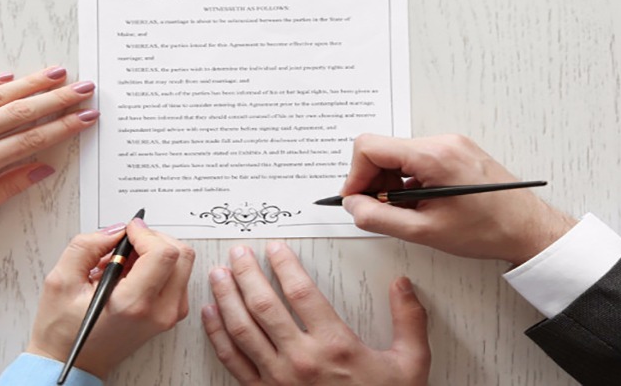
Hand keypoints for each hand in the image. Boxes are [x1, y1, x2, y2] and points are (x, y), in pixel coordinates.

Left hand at [0, 67, 98, 240]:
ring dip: (28, 83)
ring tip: (56, 72)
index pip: (28, 140)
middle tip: (83, 88)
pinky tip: (9, 76)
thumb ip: (6, 188)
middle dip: (56, 98)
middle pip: (17, 112)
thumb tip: (43, 168)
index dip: (62, 127)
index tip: (85, 117)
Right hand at [26, 219, 194, 378]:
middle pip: (181, 255)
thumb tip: (116, 230)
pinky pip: (178, 277)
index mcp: (132, 304)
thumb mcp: (61, 280)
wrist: (74, 362)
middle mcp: (159, 312)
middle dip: (154, 239)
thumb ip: (87, 246)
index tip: (128, 230)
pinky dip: (159, 266)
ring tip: (124, 262)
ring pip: (182, 264)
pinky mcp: (171, 315)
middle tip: (126, 244)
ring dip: (156, 252)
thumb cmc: (64, 330)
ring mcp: (169, 315)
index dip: (146, 233)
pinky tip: (132, 274)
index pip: (163, 254)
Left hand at [203, 242, 429, 385]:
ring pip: (242, 329)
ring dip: (226, 297)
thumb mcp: (410, 363)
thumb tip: (403, 285)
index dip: (284, 265)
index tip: (275, 248)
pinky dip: (217, 335)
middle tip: (239, 252)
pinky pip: (233, 361)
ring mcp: (278, 380)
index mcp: (335, 347)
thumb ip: (409, 320)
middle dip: (246, 273)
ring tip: (219, 274)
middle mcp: (301, 361)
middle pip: (263, 305)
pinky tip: (210, 315)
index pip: (301, 292)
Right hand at [341, 134, 575, 264]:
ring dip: (391, 183)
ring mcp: (451, 144)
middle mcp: (442, 141)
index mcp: (433, 155)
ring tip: (406, 212)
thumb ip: (379, 217)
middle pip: (383, 149)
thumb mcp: (425, 231)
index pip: (370, 147)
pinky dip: (409, 180)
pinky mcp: (457, 151)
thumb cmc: (487, 230)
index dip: (355, 176)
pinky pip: (418, 159)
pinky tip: (420, 204)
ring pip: (399, 155)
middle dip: (373, 181)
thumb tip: (352, 206)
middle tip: (379, 211)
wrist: (527, 229)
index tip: (355, 200)